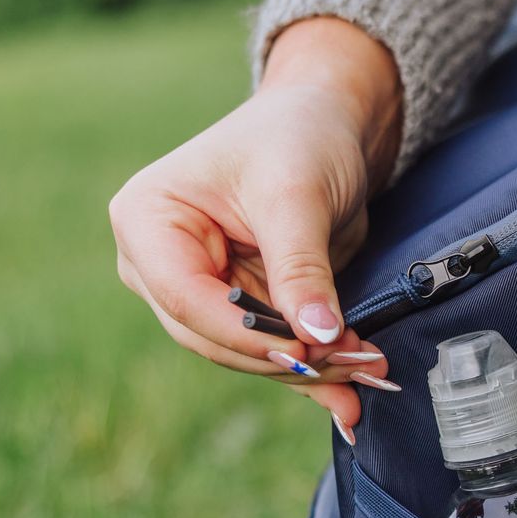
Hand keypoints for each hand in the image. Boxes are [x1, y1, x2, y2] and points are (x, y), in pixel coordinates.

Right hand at [109, 18, 404, 436]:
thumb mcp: (297, 195)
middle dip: (287, 357)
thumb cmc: (297, 136)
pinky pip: (272, 349)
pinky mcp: (238, 306)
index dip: (247, 334)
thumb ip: (300, 267)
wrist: (324, 123)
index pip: (186, 298)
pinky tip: (354, 393)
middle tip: (358, 367)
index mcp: (146, 221)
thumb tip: (316, 339)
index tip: (308, 351)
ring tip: (370, 376)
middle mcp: (158, 262)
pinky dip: (315, 370)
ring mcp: (196, 289)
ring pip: (246, 353)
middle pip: (214, 336)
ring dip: (309, 371)